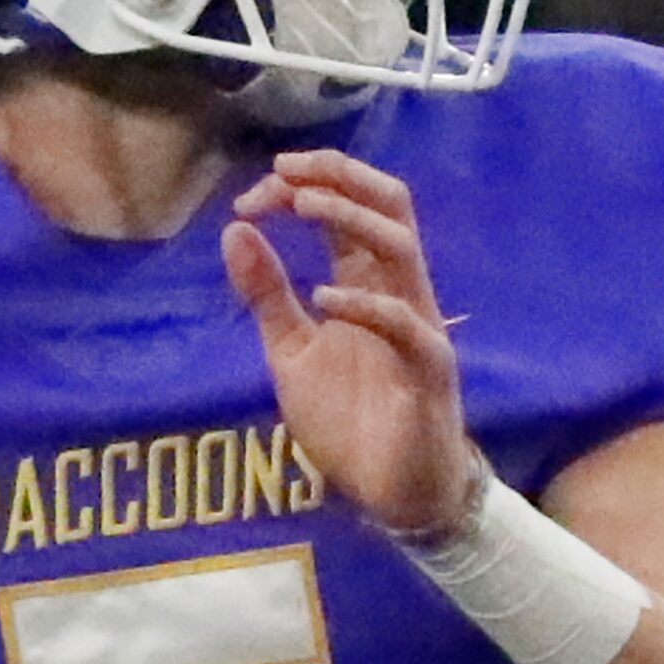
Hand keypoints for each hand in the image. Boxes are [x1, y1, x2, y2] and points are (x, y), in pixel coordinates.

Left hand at [222, 149, 475, 535]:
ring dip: (351, 217)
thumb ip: (266, 296)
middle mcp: (399, 291)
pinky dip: (365, 303)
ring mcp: (419, 325)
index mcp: (366, 282)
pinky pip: (406, 323)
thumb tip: (234, 229)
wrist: (391, 493)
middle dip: (338, 175)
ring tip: (302, 205)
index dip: (301, 187)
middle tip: (283, 171)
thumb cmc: (349, 420)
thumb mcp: (291, 352)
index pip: (347, 207)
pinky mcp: (429, 367)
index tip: (251, 200)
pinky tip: (322, 298)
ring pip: (402, 247)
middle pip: (390, 205)